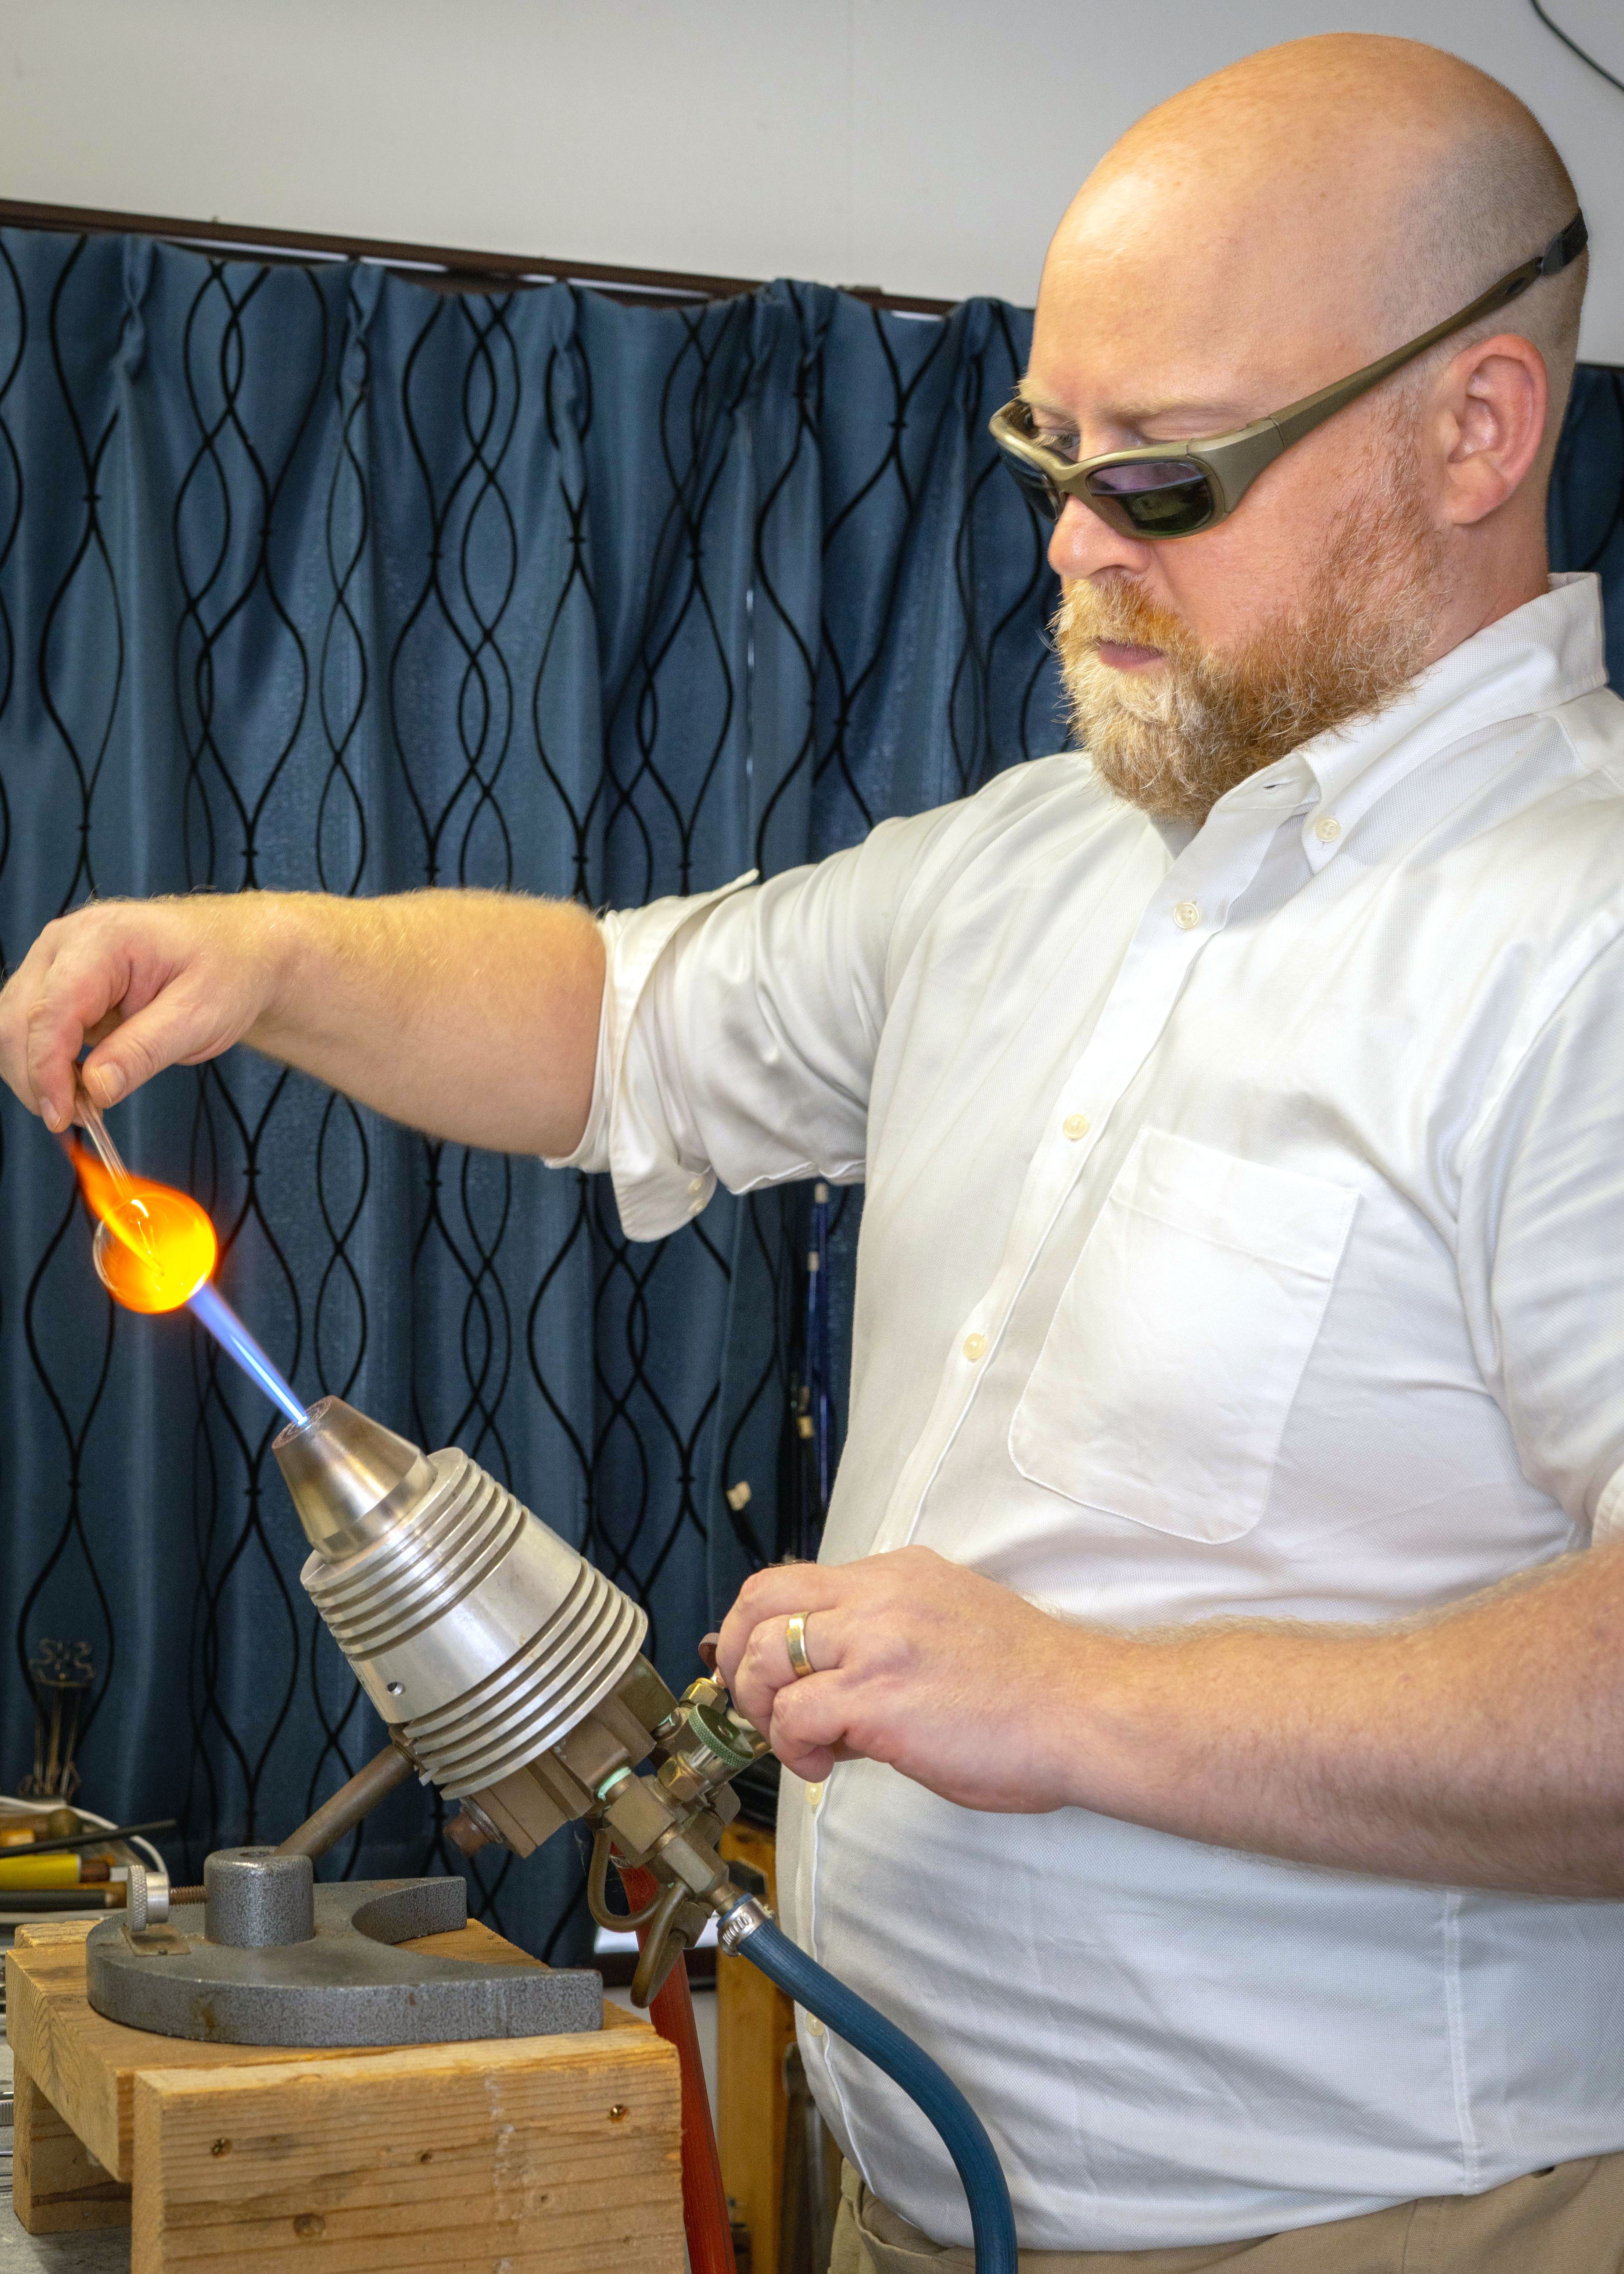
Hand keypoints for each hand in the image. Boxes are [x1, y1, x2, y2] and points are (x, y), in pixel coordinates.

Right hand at [0, 896, 285, 1130]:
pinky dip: (49, 1065)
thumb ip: (145, 1050)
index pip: (51, 1010)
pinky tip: (84, 1084)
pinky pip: (33, 1032)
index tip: (62, 1116)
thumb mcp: (200, 1015)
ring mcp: (56, 963)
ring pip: (14, 1029)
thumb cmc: (225, 972)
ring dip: (39, 1074)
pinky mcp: (58, 986)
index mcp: (102, 939)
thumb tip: (95, 1088)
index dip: (47, 1069)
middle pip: (17, 1020)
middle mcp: (65, 944)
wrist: (236, 952)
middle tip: (82, 1117)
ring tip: (89, 1103)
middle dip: (38, 1078)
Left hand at [715, 1545, 1089, 1810]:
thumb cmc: (1032, 1690)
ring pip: (763, 1654)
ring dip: (761, 1707)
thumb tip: (829, 1693)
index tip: (763, 1672)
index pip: (794, 1580)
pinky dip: (791, 1748)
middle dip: (735, 1656)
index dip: (759, 1628)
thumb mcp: (950, 1630)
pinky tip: (822, 1765)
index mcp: (900, 1575)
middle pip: (760, 1600)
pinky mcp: (877, 1696)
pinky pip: (793, 1716)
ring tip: (796, 1743)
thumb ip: (885, 1643)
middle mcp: (881, 1595)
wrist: (1085, 1713)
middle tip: (756, 1705)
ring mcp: (876, 1641)